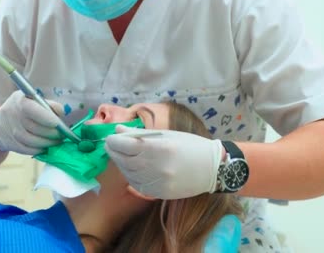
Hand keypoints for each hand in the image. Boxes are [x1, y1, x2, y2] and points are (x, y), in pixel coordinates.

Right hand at [0, 90, 63, 154]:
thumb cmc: (23, 109)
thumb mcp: (33, 100)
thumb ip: (49, 104)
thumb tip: (61, 112)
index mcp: (19, 101)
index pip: (32, 110)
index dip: (46, 117)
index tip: (58, 123)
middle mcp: (12, 115)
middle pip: (35, 128)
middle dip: (52, 133)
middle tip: (63, 135)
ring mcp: (9, 131)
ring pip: (32, 141)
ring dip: (48, 143)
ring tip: (57, 141)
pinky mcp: (9, 144)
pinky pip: (27, 150)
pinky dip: (39, 149)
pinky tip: (46, 146)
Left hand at [104, 125, 223, 198]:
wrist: (213, 168)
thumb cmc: (190, 146)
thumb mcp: (167, 135)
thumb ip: (140, 134)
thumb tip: (118, 130)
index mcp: (160, 147)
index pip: (126, 144)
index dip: (114, 141)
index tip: (110, 137)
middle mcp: (157, 166)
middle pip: (124, 159)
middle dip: (114, 151)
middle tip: (110, 145)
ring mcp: (158, 181)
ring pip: (128, 173)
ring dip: (120, 163)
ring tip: (119, 155)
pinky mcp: (159, 193)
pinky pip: (137, 184)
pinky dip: (129, 176)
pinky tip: (129, 168)